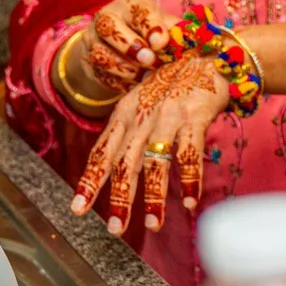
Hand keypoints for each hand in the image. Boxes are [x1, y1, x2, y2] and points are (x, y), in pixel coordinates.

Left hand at [70, 54, 228, 236]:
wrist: (208, 55)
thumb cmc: (175, 83)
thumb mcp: (142, 102)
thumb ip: (128, 133)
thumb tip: (114, 170)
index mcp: (124, 114)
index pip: (101, 153)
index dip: (89, 182)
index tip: (77, 210)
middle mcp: (141, 117)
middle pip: (125, 164)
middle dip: (119, 199)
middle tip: (115, 229)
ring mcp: (167, 117)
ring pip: (155, 163)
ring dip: (153, 197)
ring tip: (153, 224)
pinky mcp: (194, 117)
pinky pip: (189, 154)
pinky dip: (189, 180)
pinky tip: (188, 201)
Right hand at [77, 0, 170, 96]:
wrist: (119, 43)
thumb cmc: (150, 30)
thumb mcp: (163, 23)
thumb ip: (177, 30)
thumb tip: (197, 40)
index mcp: (129, 3)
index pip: (137, 10)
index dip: (150, 26)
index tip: (161, 43)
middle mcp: (107, 18)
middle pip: (108, 27)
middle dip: (131, 46)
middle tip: (150, 60)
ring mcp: (93, 40)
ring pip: (101, 54)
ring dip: (125, 68)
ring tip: (145, 76)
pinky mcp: (89, 61)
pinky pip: (100, 73)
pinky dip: (119, 81)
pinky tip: (134, 85)